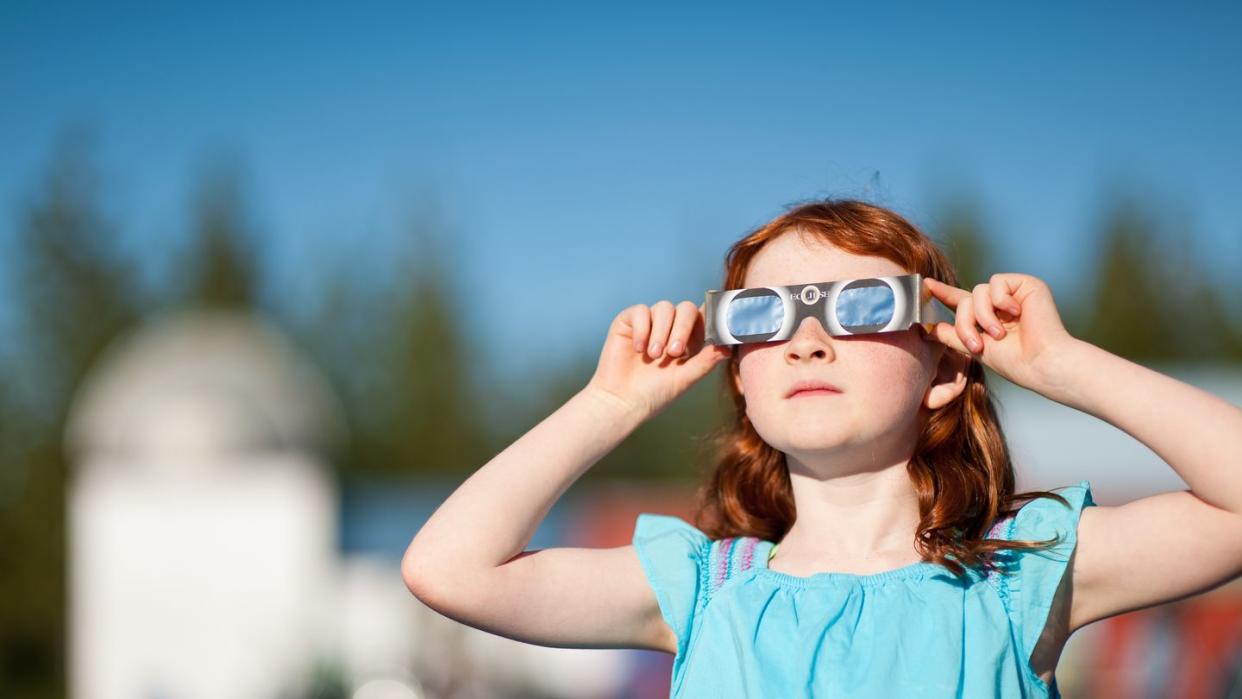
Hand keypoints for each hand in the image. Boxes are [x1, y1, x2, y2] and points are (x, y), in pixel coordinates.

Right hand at [585, 300, 731, 419]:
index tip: (717, 322)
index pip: (703, 317)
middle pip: (685, 309)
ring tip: (654, 356)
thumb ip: (706, 361)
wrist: (622, 401)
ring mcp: (650, 323)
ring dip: (661, 332)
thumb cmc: (654, 393)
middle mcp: (670, 328)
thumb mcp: (685, 378)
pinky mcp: (628, 322)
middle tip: (674, 353)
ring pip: (664, 307)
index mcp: (688, 340)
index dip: (711, 315)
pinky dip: (642, 329)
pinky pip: (641, 311)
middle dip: (683, 328)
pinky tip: (638, 349)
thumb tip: (728, 347)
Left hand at [922, 274, 1077, 389]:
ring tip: (998, 334)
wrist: (1042, 364)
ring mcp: (1013, 294)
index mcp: (989, 318)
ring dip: (982, 315)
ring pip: (978, 291)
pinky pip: (997, 282)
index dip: (943, 294)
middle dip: (965, 323)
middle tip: (977, 345)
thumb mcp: (976, 348)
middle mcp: (1000, 304)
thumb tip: (930, 329)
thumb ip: (954, 336)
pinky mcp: (1026, 284)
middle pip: (965, 300)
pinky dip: (1000, 300)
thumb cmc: (1015, 363)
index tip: (925, 284)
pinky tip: (1016, 313)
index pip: (962, 302)